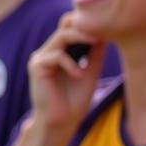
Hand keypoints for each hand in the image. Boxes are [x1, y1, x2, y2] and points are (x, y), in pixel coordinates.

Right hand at [27, 12, 105, 133]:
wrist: (63, 121)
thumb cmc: (76, 99)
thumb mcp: (91, 72)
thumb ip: (96, 54)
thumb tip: (106, 34)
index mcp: (61, 51)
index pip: (70, 27)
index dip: (86, 24)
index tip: (109, 26)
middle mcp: (49, 51)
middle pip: (66, 27)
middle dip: (85, 27)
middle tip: (104, 30)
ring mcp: (41, 58)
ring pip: (61, 36)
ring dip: (81, 38)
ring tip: (96, 42)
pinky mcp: (36, 67)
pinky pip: (56, 56)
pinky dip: (70, 63)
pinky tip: (79, 75)